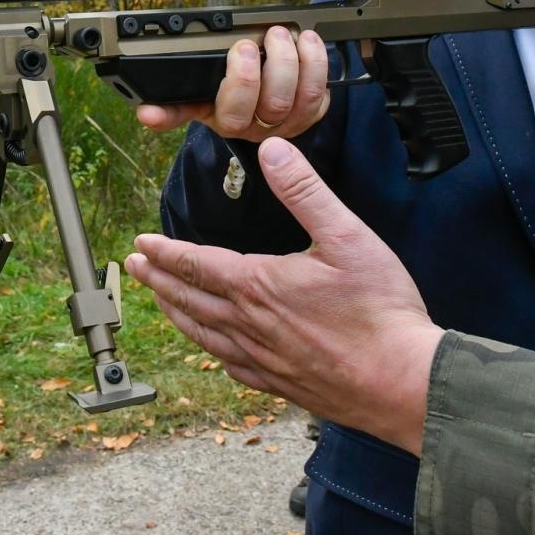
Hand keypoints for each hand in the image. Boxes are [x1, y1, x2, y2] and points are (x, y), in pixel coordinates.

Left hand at [124, 137, 443, 454]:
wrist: (401, 381)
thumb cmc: (380, 310)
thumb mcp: (346, 235)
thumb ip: (304, 191)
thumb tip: (272, 150)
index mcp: (259, 285)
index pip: (197, 263)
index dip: (166, 252)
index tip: (141, 243)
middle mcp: (250, 325)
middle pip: (190, 299)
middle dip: (158, 280)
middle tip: (133, 268)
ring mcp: (263, 359)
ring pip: (204, 334)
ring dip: (176, 314)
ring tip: (160, 302)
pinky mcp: (281, 384)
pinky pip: (232, 366)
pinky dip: (211, 351)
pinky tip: (213, 350)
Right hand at [134, 26, 330, 139]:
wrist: (255, 119)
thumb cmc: (225, 102)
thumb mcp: (196, 103)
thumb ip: (173, 105)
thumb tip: (145, 112)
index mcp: (227, 120)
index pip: (229, 110)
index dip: (238, 81)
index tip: (239, 49)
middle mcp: (259, 127)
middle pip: (273, 102)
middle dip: (273, 61)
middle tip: (269, 33)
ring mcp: (288, 123)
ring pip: (303, 97)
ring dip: (300, 60)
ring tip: (289, 34)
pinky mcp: (310, 115)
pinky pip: (322, 95)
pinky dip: (319, 66)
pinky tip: (309, 45)